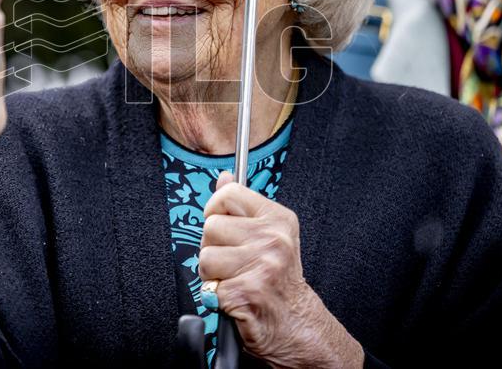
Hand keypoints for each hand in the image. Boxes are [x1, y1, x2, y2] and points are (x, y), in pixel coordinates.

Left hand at [199, 171, 363, 368]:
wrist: (296, 325)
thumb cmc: (278, 281)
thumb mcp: (270, 235)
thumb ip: (242, 206)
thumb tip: (224, 177)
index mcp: (278, 220)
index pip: (228, 193)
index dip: (216, 211)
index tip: (224, 228)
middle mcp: (274, 240)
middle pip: (210, 227)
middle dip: (213, 248)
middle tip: (233, 263)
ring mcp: (261, 266)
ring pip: (205, 258)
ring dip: (212, 275)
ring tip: (233, 280)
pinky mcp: (246, 293)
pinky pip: (208, 287)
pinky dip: (216, 297)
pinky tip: (235, 298)